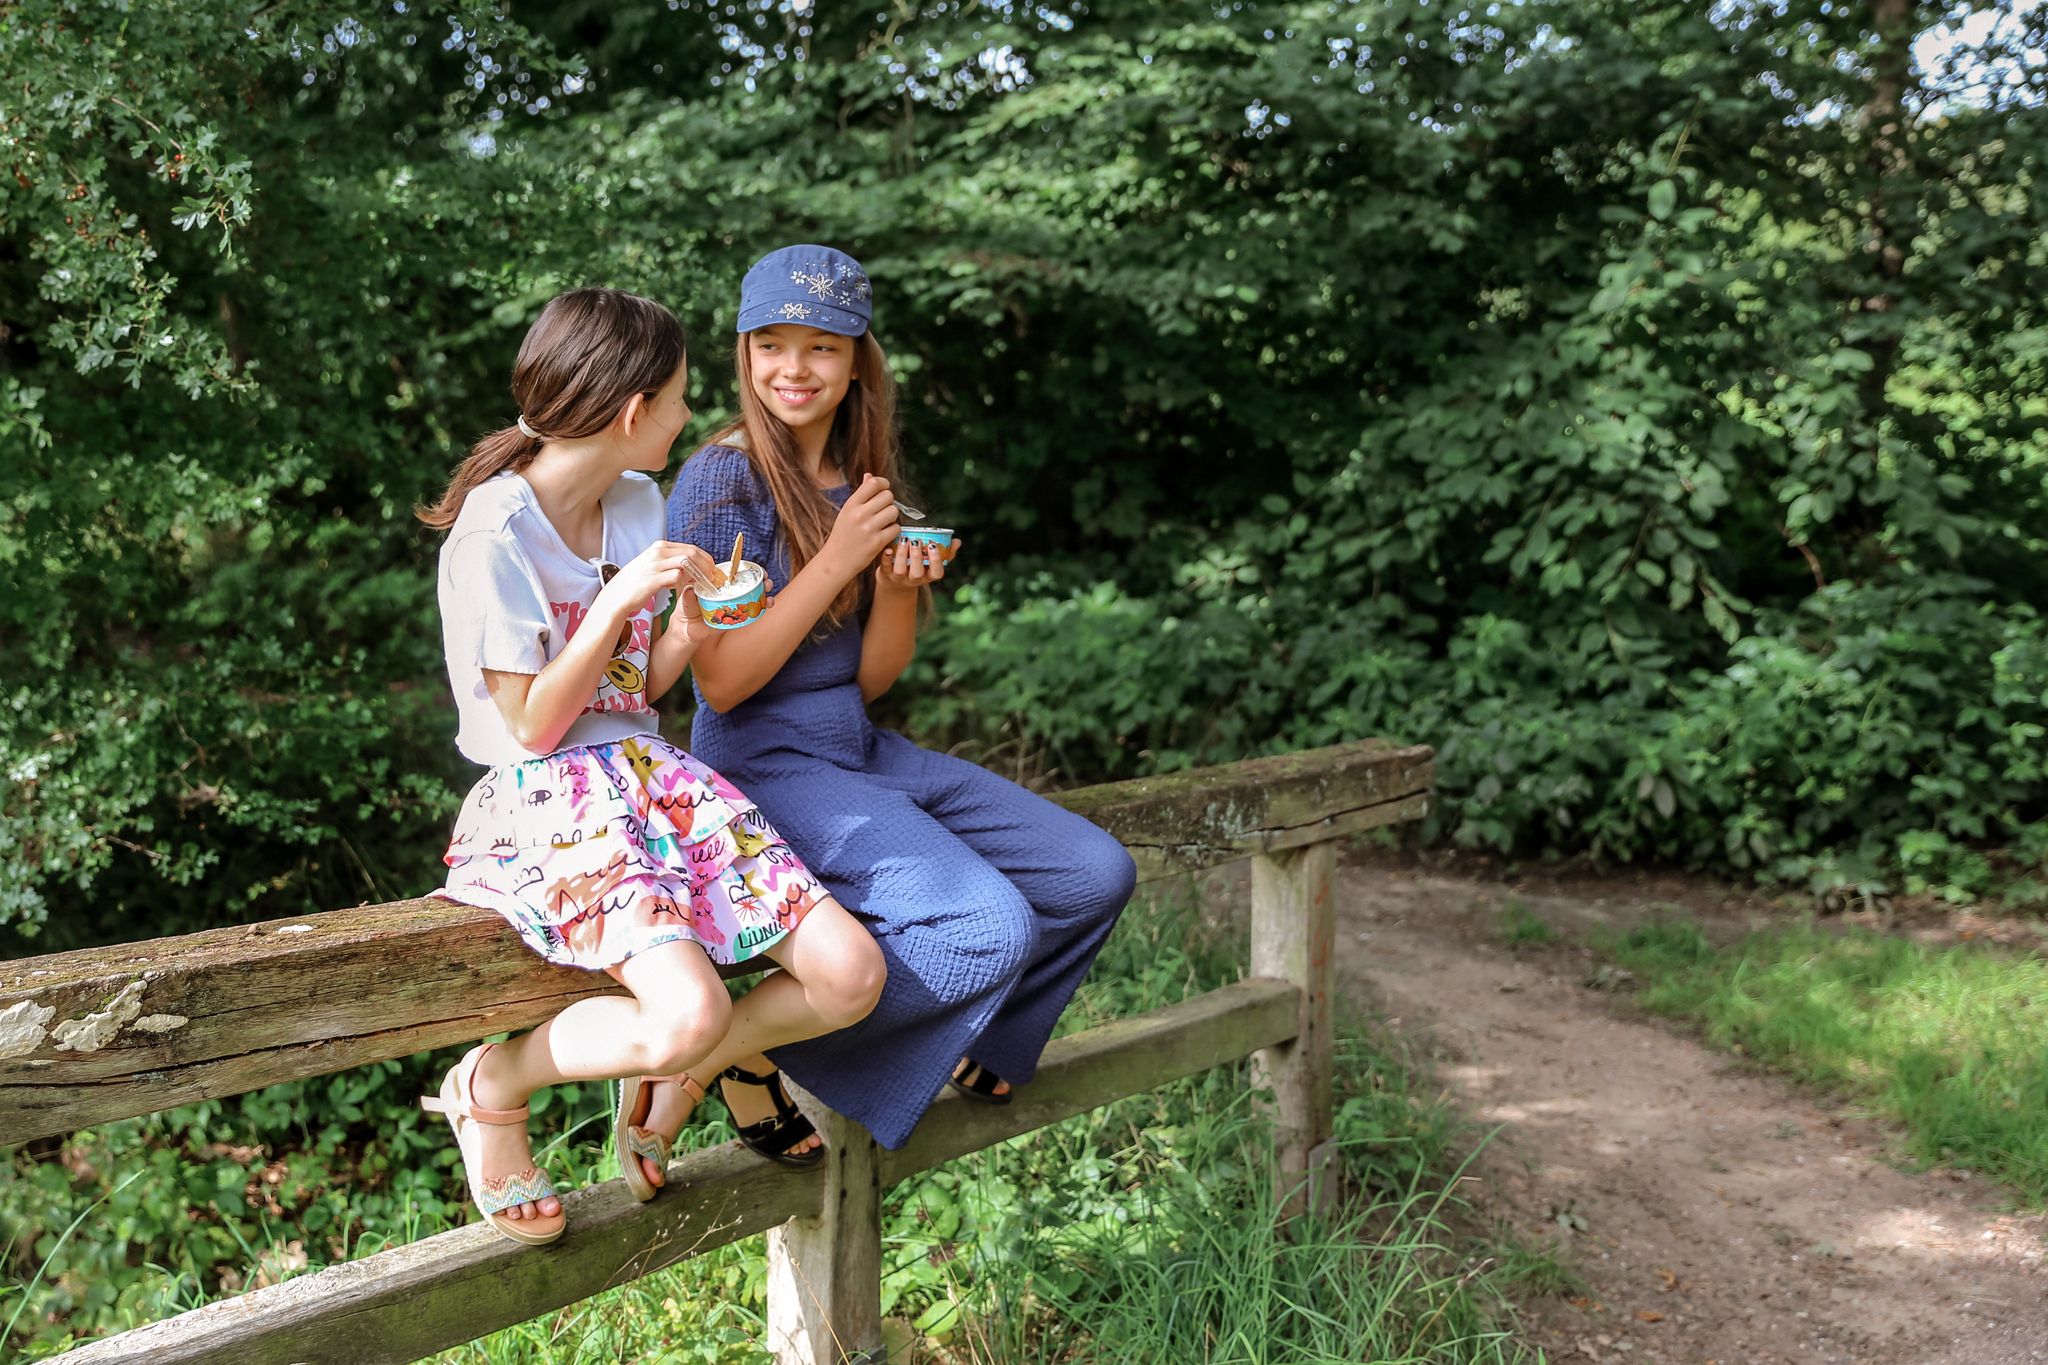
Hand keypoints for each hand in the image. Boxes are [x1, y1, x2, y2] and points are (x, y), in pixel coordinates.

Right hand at [596, 540, 719, 627]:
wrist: (618, 595)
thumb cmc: (638, 581)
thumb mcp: (655, 564)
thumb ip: (672, 561)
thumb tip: (694, 565)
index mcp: (660, 546)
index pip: (691, 548)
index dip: (706, 559)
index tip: (712, 571)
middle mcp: (658, 552)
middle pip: (692, 553)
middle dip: (707, 566)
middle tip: (711, 579)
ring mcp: (654, 564)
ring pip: (687, 562)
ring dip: (698, 574)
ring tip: (700, 584)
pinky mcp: (652, 579)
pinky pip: (677, 577)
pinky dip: (684, 583)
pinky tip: (679, 589)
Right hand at [821, 474, 900, 580]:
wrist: (836, 561)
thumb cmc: (843, 535)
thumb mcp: (847, 511)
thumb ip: (860, 494)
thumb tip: (869, 476)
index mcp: (851, 504)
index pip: (874, 483)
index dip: (884, 484)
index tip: (884, 490)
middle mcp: (859, 514)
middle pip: (888, 496)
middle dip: (888, 502)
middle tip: (883, 510)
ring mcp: (869, 528)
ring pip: (894, 511)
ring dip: (892, 516)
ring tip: (884, 522)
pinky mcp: (877, 542)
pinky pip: (896, 528)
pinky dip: (894, 530)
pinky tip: (885, 533)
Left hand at [876, 535, 961, 594]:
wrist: (894, 583)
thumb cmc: (917, 567)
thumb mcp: (932, 563)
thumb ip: (946, 553)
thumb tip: (957, 542)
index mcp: (928, 576)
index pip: (937, 573)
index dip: (936, 561)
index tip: (933, 546)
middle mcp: (914, 580)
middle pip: (917, 573)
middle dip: (917, 556)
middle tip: (916, 541)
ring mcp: (899, 579)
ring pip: (900, 570)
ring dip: (902, 554)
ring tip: (904, 540)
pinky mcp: (885, 575)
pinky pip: (885, 567)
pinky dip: (886, 558)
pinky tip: (888, 548)